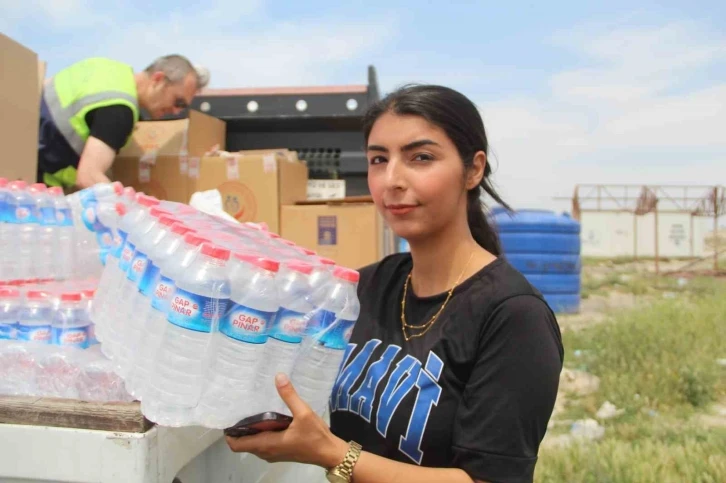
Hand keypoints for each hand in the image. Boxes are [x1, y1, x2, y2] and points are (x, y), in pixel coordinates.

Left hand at [225, 374, 348, 467]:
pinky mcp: (280, 452)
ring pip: (253, 445)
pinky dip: (259, 435)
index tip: (228, 418)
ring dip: (249, 433)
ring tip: (251, 412)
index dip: (229, 434)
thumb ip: (290, 396)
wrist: (329, 453)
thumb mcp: (304, 413)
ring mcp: (273, 454)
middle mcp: (266, 451)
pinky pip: (262, 445)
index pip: (237, 445)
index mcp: (268, 444)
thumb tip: (278, 376)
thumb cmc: (315, 436)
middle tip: (239, 409)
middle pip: (243, 444)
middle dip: (238, 430)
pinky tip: (267, 419)